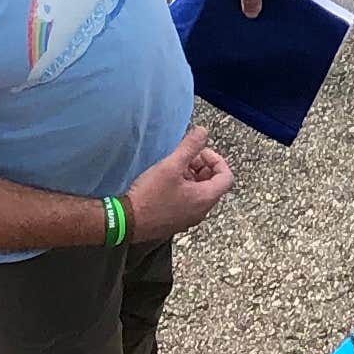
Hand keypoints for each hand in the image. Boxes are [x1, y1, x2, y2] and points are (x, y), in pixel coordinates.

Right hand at [125, 127, 236, 241]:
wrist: (127, 221)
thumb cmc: (150, 196)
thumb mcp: (171, 165)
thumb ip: (190, 146)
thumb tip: (202, 131)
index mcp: (205, 198)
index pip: (227, 177)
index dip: (217, 160)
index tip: (200, 152)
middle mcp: (201, 211)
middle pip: (214, 184)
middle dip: (203, 167)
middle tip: (186, 158)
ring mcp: (189, 218)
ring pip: (200, 192)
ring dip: (192, 177)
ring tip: (175, 167)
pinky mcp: (176, 221)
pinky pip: (189, 201)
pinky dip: (184, 188)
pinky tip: (167, 181)